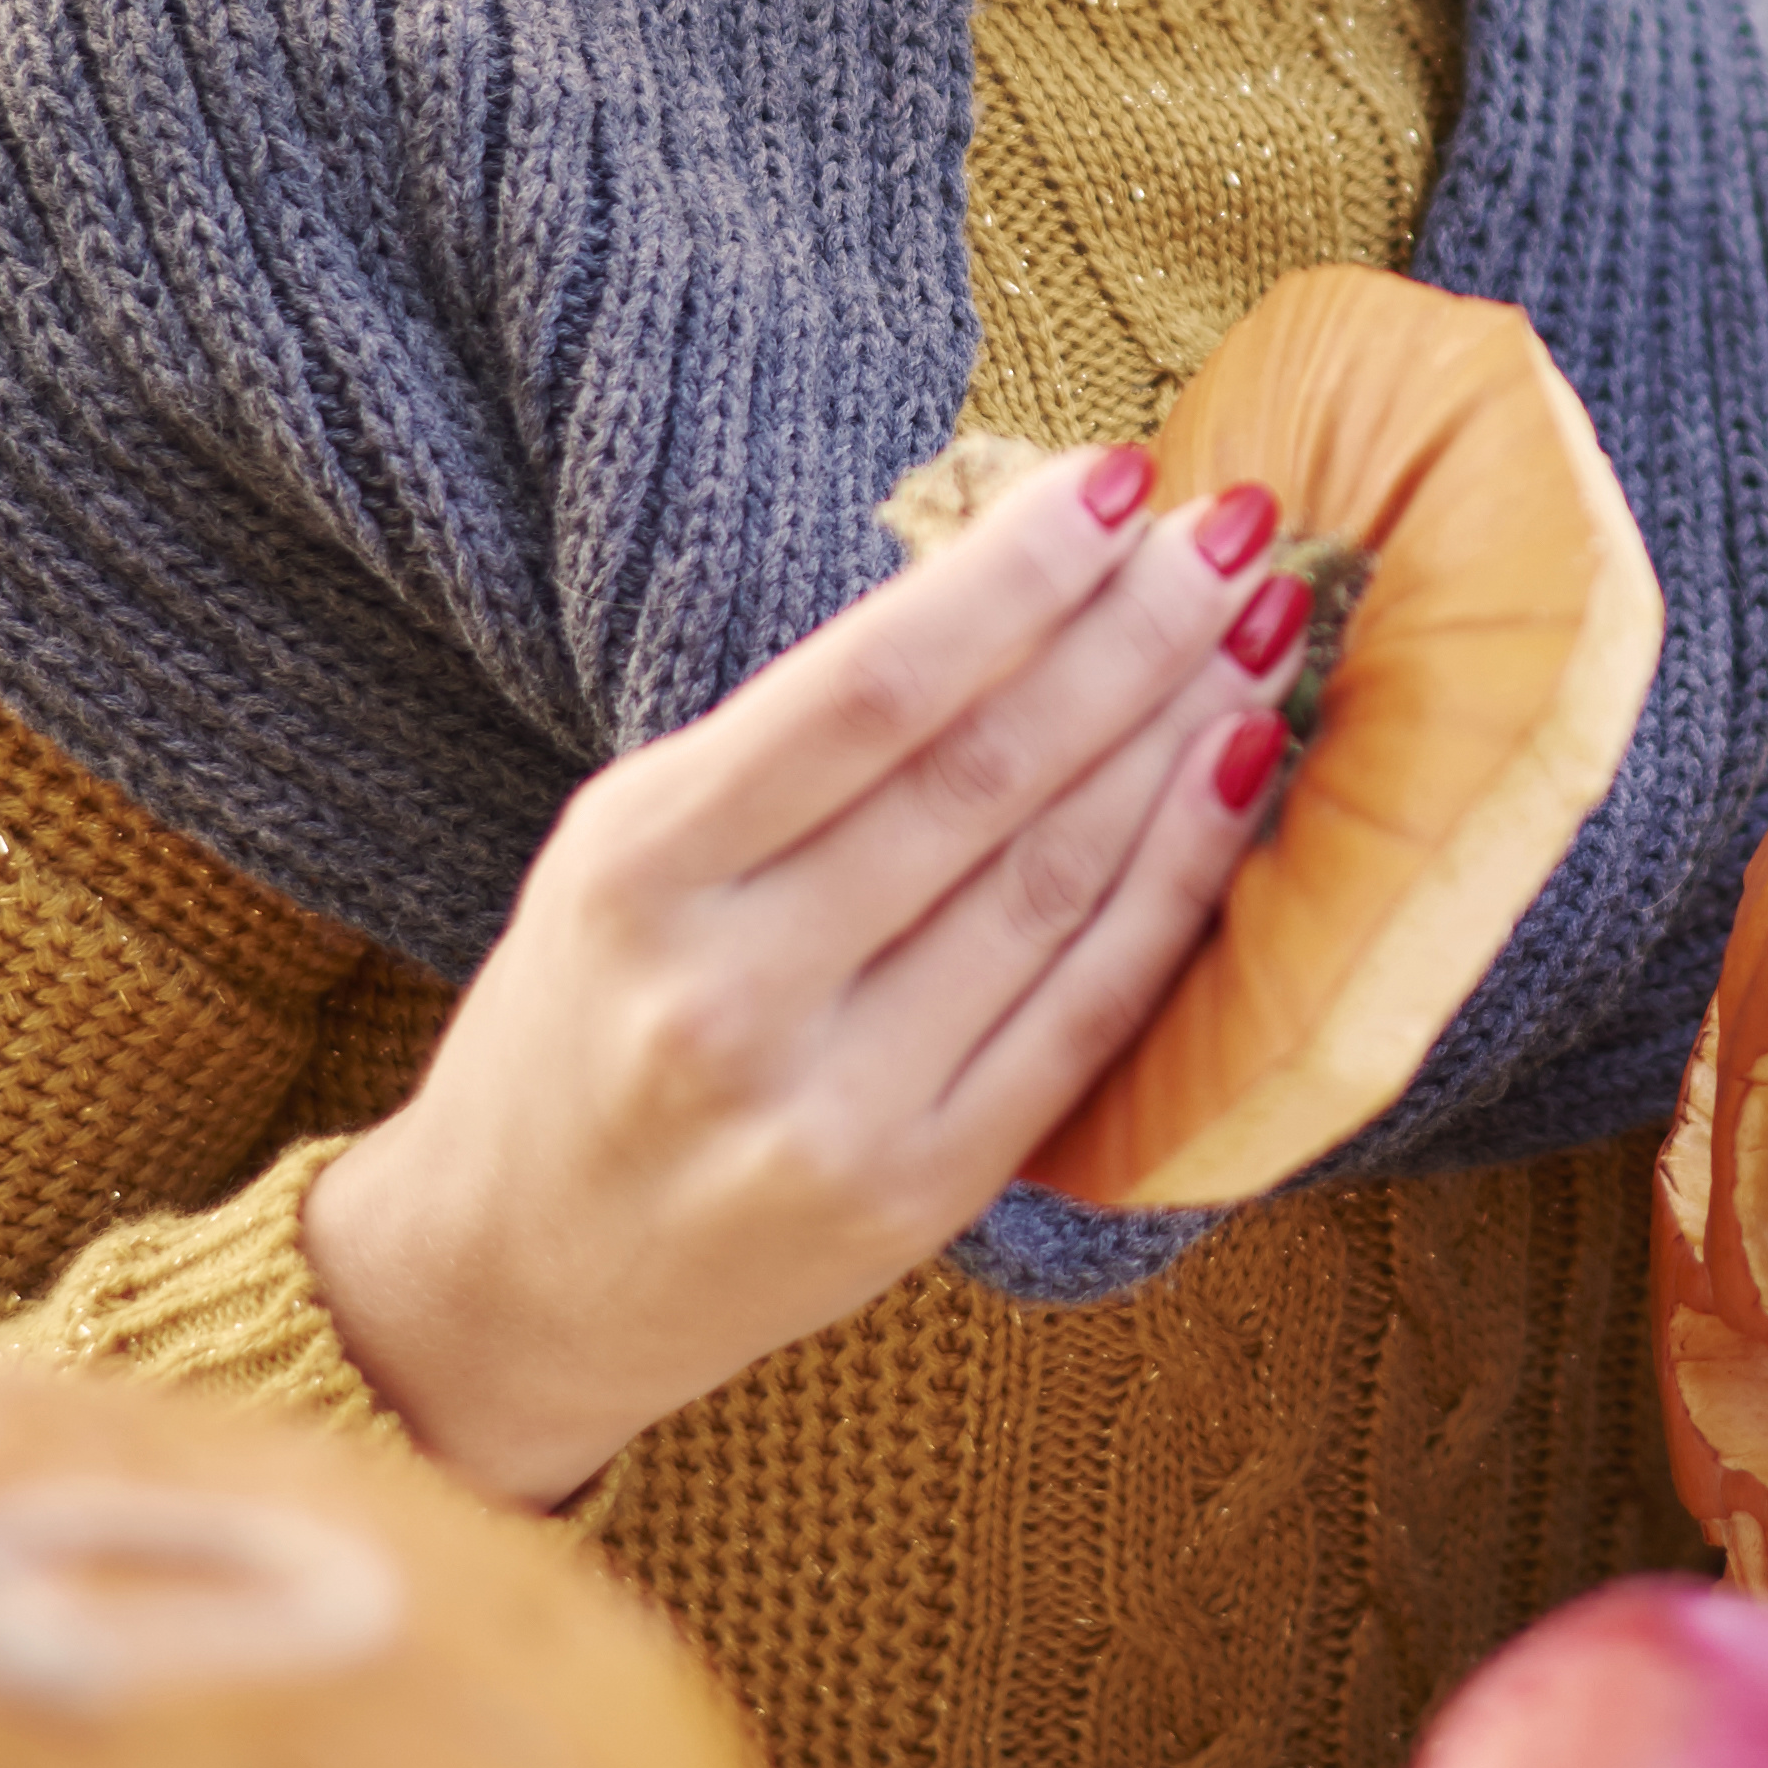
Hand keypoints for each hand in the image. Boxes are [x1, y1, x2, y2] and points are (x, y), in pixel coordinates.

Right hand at [301, 443, 1305, 1504]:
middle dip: (1133, 634)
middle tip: (1234, 535)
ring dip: (1177, 739)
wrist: (511, 1285)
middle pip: (985, 774)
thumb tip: (1016, 589)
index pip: (869, 689)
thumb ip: (792, 746)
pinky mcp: (918, 1193)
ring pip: (1054, 883)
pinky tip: (1234, 778)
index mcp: (640, 868)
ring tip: (1256, 633)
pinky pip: (1085, 1012)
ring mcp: (833, 1105)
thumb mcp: (624, 852)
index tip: (1120, 481)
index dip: (1015, 576)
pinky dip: (1176, 884)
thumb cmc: (583, 1023)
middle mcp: (734, 989)